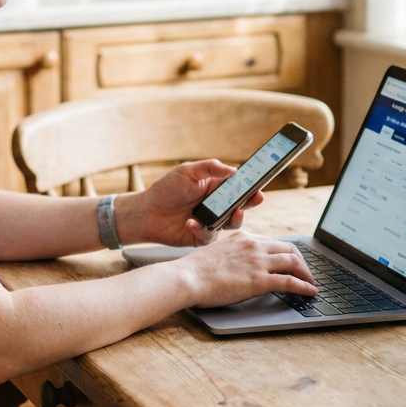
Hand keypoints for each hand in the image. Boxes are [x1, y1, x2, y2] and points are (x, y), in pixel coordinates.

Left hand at [116, 160, 262, 247]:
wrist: (145, 212)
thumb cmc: (165, 189)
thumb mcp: (187, 171)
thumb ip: (210, 168)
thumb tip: (234, 170)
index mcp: (215, 189)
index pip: (238, 188)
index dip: (251, 188)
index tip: (260, 186)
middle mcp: (216, 207)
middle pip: (240, 206)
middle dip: (249, 204)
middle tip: (254, 200)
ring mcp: (210, 223)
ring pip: (230, 224)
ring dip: (234, 219)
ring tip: (233, 213)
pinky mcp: (200, 238)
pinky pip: (210, 237)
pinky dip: (203, 231)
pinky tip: (190, 223)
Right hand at [176, 233, 316, 306]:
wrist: (187, 277)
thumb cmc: (195, 270)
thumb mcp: (217, 254)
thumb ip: (233, 256)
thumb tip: (239, 267)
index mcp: (244, 238)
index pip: (274, 243)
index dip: (287, 254)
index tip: (291, 263)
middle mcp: (254, 246)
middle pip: (290, 249)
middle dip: (302, 262)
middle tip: (306, 274)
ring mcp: (258, 262)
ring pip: (294, 263)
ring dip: (307, 275)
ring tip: (311, 284)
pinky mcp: (259, 280)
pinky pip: (290, 282)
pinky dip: (305, 287)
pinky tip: (311, 293)